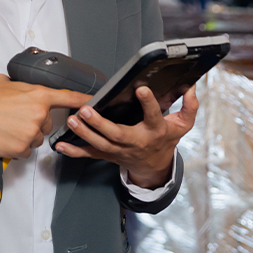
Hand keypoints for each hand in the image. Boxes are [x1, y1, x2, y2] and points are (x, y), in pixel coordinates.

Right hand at [0, 75, 92, 170]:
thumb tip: (24, 87)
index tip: (94, 102)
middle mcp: (39, 113)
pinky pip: (25, 150)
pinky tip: (3, 139)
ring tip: (6, 128)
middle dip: (35, 122)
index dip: (83, 100)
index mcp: (38, 94)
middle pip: (47, 123)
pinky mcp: (22, 148)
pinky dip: (16, 147)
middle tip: (14, 119)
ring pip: (37, 137)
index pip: (68, 98)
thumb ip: (22, 86)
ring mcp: (31, 132)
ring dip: (25, 135)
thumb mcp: (5, 82)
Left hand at [54, 84, 198, 188]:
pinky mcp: (107, 155)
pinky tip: (61, 144)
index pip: (152, 116)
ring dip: (85, 133)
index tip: (141, 89)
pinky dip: (74, 151)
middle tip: (87, 110)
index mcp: (154, 131)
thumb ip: (190, 106)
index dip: (148, 103)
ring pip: (100, 144)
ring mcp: (119, 151)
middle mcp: (136, 142)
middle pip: (116, 133)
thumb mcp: (183, 124)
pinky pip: (89, 154)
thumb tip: (191, 87)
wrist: (155, 165)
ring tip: (74, 119)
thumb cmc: (166, 140)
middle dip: (100, 123)